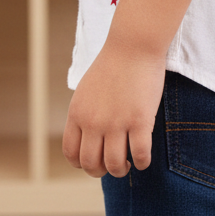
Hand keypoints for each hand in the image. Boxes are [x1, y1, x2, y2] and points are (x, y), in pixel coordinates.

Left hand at [62, 37, 164, 177]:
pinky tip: (143, 158)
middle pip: (91, 164)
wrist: (133, 44)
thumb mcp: (87, 90)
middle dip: (101, 171)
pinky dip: (142, 163)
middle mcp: (93, 122)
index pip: (71, 154)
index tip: (94, 161)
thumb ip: (84, 114)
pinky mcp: (140, 120)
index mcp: (77, 114)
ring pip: (114, 165)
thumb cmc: (113, 64)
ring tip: (127, 164)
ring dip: (121, 171)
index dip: (81, 164)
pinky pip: (140, 155)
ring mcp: (116, 122)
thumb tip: (87, 138)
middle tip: (112, 165)